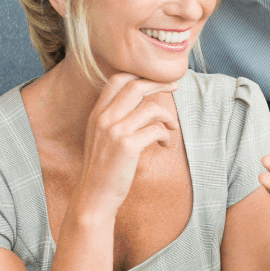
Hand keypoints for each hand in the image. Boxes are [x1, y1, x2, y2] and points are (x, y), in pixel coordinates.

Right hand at [72, 74, 178, 212]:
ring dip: (168, 117)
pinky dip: (166, 135)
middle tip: (175, 87)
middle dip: (160, 83)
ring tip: (171, 128)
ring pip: (151, 108)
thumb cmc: (104, 167)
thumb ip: (117, 117)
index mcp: (97, 113)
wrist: (94, 196)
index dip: (141, 74)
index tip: (159, 79)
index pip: (117, 79)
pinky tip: (164, 144)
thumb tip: (144, 100)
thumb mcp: (103, 136)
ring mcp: (114, 132)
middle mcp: (103, 118)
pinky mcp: (127, 146)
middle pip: (135, 86)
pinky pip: (156, 130)